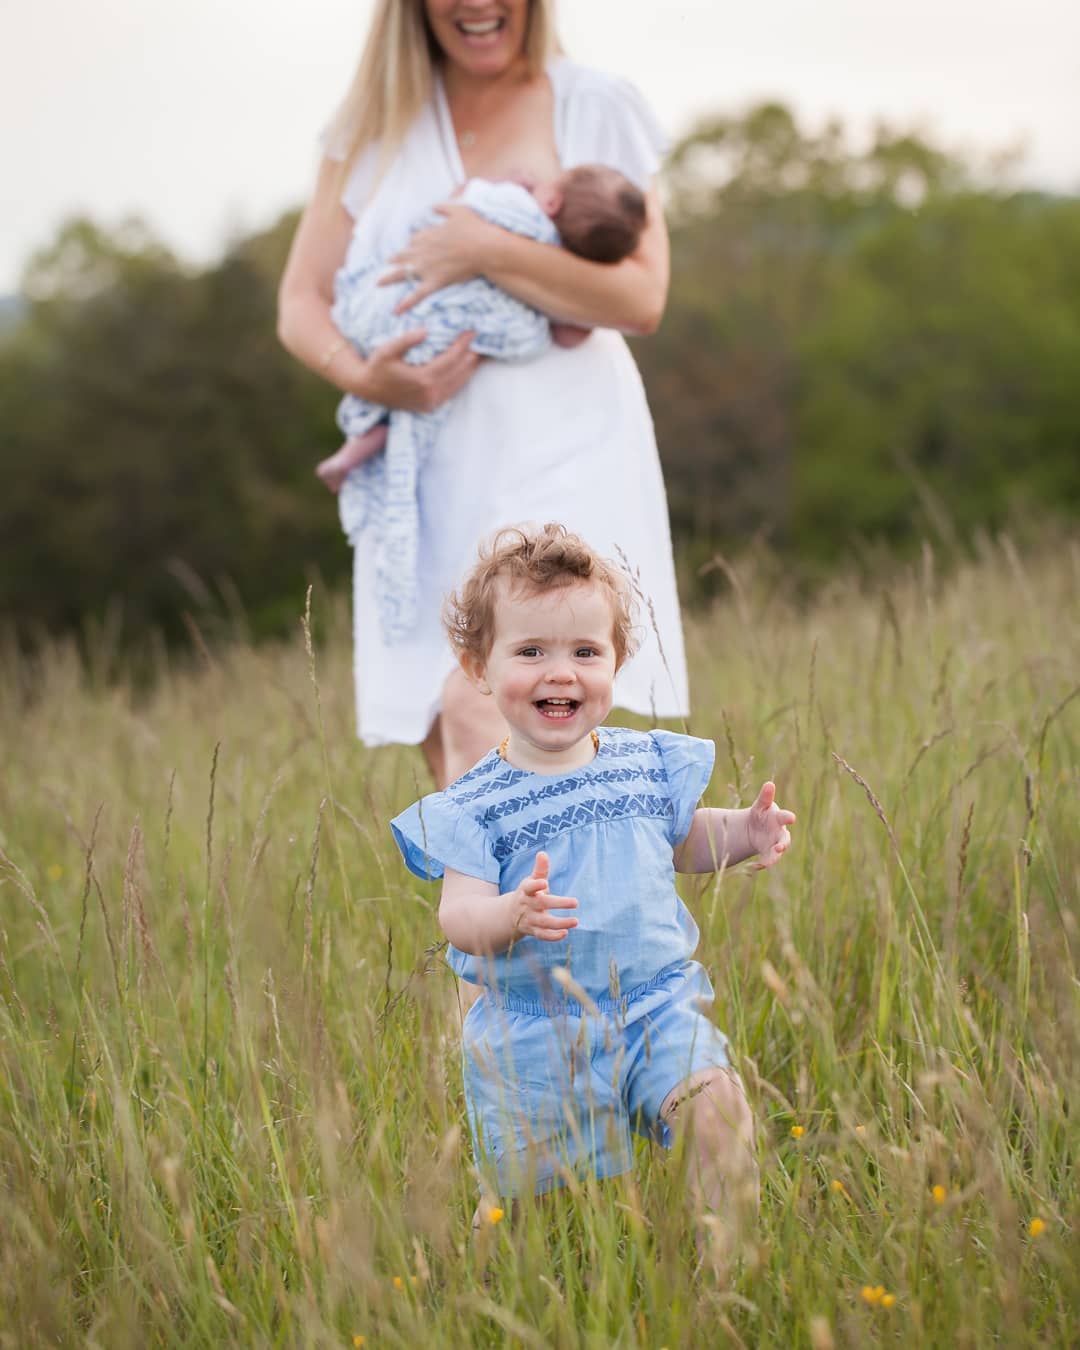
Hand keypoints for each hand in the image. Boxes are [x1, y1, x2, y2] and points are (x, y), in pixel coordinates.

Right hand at [361, 329, 479, 413]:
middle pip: (459, 372)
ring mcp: (431, 402)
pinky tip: (467, 369)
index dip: (463, 344)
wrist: (368, 389)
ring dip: (470, 368)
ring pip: (459, 384)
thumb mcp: (386, 350)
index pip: (450, 359)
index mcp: (422, 379)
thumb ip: (406, 340)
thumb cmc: (377, 366)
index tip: (472, 331)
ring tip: (480, 353)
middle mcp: (430, 393)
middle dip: (472, 355)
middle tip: (483, 340)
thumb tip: (425, 331)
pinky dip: (462, 380)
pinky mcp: (430, 407)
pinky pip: (452, 392)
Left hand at [380, 202, 500, 311]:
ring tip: (379, 282)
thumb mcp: (457, 210)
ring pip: (402, 273)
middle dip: (395, 258)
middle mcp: (423, 251)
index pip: (414, 240)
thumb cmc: (474, 228)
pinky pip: (417, 294)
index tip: (415, 246)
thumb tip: (432, 207)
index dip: (414, 243)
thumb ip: (442, 208)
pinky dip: (406, 303)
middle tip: (387, 261)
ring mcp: (427, 267)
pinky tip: (396, 310)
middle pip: (403, 255)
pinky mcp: (435, 282)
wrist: (484, 248)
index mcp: (428, 235)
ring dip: (389, 278)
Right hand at [510, 852, 578, 942]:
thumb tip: (543, 853)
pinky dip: (552, 936)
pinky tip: (565, 933)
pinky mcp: (532, 931)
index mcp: (526, 891)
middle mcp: (527, 905)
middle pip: (541, 904)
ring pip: (543, 923)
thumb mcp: (532, 881)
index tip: (545, 883)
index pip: (529, 887)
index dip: (536, 885)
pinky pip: (542, 935)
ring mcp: (529, 919)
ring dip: (559, 923)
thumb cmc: (528, 893)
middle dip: (558, 904)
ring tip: (576, 921)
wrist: (510, 914)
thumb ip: (540, 869)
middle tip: (576, 902)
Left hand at [745, 782, 795, 869]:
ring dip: (775, 857)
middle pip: (785, 839)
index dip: (788, 817)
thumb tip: (769, 784)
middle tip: (780, 847)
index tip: (791, 818)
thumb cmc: (761, 813)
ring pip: (778, 852)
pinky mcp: (769, 853)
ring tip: (768, 862)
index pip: (785, 817)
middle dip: (783, 843)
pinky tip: (757, 866)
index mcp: (779, 818)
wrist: (754, 828)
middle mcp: (780, 832)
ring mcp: (776, 844)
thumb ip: (765, 796)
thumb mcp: (760, 805)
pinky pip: (768, 859)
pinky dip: (764, 863)